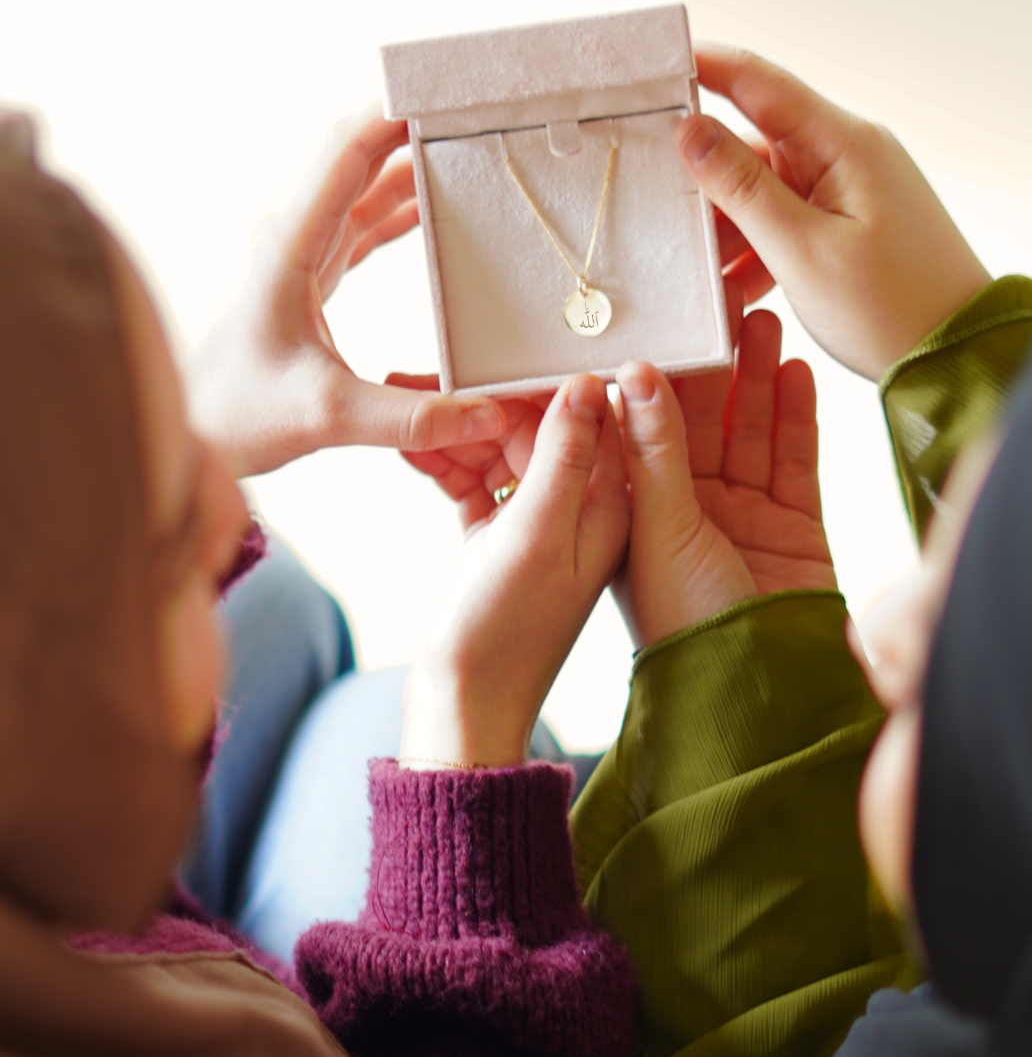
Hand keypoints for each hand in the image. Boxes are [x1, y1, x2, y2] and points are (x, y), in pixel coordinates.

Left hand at [184, 106, 505, 478]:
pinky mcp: (311, 282)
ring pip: (362, 191)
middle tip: (474, 128)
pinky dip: (399, 214)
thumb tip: (487, 415)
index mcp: (290, 246)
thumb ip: (412, 417)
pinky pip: (362, 227)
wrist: (196, 434)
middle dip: (412, 134)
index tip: (446, 102)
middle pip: (358, 160)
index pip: (345, 153)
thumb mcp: (330, 417)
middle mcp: (293, 239)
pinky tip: (433, 211)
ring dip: (409, 172)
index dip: (393, 117)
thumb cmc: (238, 416)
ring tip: (467, 160)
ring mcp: (301, 257)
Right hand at [399, 376, 628, 766]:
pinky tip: (406, 444)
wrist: (462, 708)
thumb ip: (566, 458)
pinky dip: (441, 463)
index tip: (490, 348)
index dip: (538, 380)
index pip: (586, 417)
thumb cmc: (507, 633)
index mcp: (610, 508)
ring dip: (452, 428)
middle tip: (420, 371)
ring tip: (398, 397)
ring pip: (496, 451)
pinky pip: (472, 481)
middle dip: (481, 400)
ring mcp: (536, 525)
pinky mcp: (497, 538)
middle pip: (536, 428)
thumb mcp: (539, 535)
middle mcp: (581, 511)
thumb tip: (588, 381)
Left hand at [614, 307, 834, 647]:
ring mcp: (741, 518)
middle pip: (700, 424)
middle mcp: (686, 512)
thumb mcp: (660, 532)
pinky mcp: (791, 526)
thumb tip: (638, 373)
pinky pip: (793, 461)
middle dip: (712, 366)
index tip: (662, 320)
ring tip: (762, 321)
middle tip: (722, 304)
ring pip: (749, 433)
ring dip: (755, 380)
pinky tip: (794, 370)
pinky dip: (795, 418)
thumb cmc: (688, 628)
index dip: (654, 376)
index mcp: (637, 516)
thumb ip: (654, 453)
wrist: (762, 689)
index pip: (641, 431)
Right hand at [676, 47, 990, 379]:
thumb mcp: (803, 251)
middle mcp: (846, 154)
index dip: (702, 69)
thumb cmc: (892, 308)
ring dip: (729, 228)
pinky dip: (756, 250)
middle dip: (705, 182)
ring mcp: (847, 190)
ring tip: (699, 272)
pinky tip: (734, 287)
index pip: (758, 83)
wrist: (954, 355)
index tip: (651, 71)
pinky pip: (785, 222)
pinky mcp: (847, 225)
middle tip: (660, 218)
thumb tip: (691, 132)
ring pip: (764, 192)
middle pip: (753, 146)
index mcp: (843, 144)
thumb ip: (742, 189)